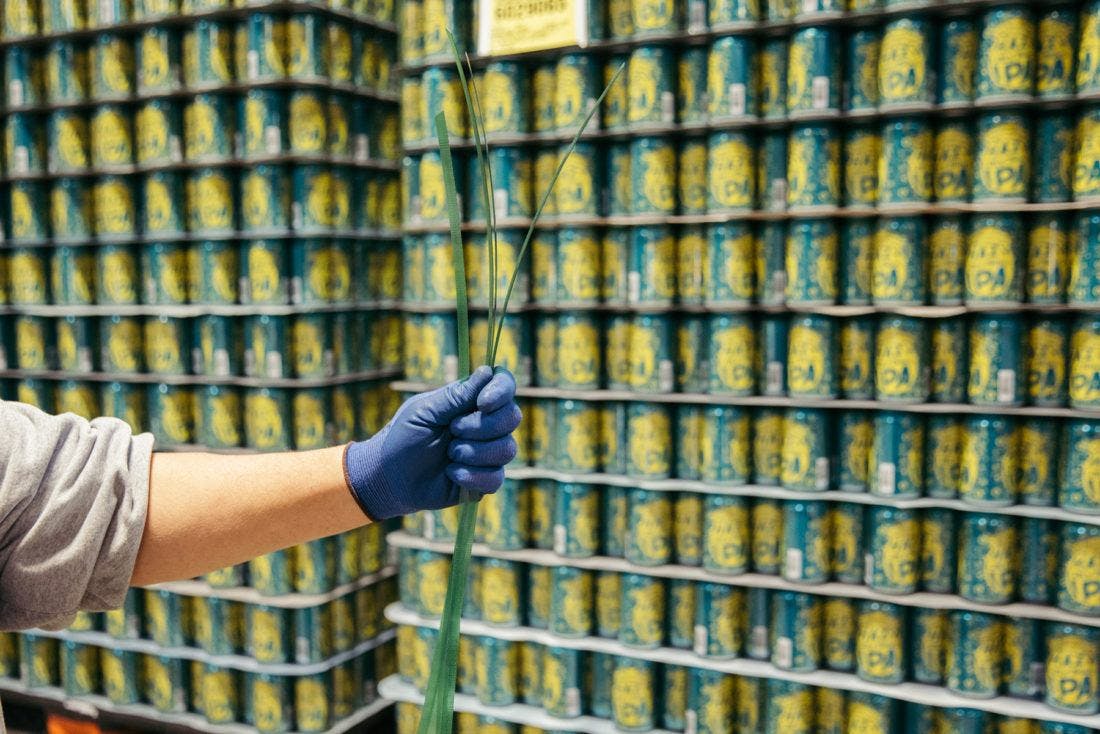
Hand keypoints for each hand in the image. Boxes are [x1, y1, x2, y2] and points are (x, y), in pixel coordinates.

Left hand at [344, 366, 520, 519]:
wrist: (389, 478)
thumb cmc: (403, 437)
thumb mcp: (425, 412)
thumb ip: (456, 396)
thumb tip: (487, 371)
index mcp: (472, 402)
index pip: (504, 385)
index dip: (501, 392)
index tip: (482, 403)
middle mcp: (486, 425)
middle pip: (512, 417)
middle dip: (481, 426)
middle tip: (452, 430)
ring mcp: (488, 453)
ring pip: (507, 449)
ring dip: (474, 452)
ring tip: (449, 455)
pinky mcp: (485, 480)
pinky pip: (496, 478)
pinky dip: (472, 476)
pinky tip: (452, 474)